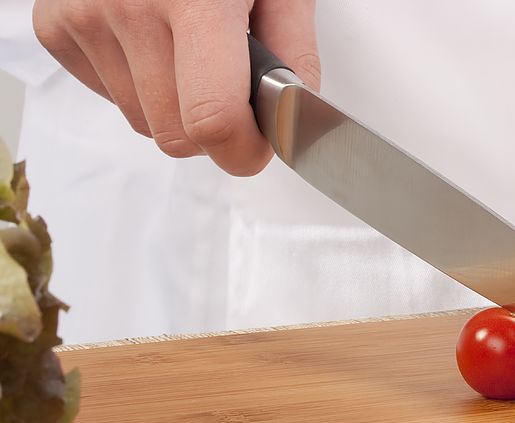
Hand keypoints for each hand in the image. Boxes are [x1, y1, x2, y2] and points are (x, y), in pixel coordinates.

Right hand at [33, 0, 319, 175]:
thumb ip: (294, 53)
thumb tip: (291, 122)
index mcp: (196, 0)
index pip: (211, 120)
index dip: (242, 151)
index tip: (258, 146)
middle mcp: (129, 6)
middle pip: (175, 135)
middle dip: (211, 130)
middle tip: (229, 88)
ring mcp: (84, 16)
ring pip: (142, 122)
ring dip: (173, 106)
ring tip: (188, 50)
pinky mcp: (55, 25)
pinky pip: (109, 97)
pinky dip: (137, 85)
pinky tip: (153, 41)